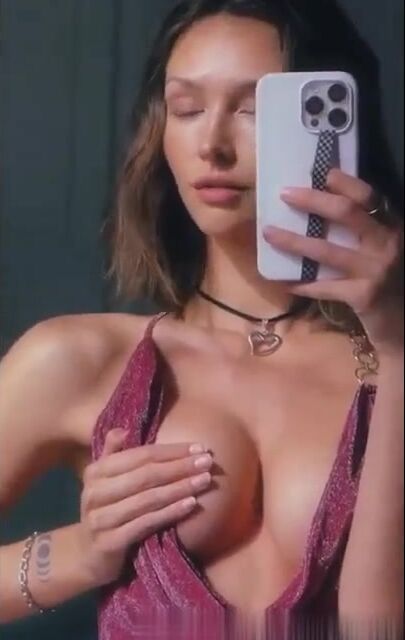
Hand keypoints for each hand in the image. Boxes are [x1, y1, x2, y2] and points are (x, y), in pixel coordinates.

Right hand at [79, 429, 212, 585]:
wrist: (87, 555)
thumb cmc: (106, 510)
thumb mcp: (106, 480)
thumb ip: (114, 453)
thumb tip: (123, 429)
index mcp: (96, 471)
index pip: (140, 455)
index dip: (171, 451)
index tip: (199, 446)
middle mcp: (95, 492)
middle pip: (146, 475)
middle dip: (180, 467)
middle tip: (208, 461)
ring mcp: (100, 518)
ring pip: (148, 499)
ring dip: (180, 488)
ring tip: (204, 480)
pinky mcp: (109, 543)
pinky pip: (146, 523)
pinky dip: (170, 513)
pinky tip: (191, 505)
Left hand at [263, 169, 403, 357]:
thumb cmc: (391, 283)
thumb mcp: (386, 250)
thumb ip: (366, 232)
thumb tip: (324, 206)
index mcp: (393, 227)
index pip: (369, 196)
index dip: (345, 182)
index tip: (321, 172)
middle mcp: (388, 244)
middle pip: (347, 213)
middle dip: (312, 200)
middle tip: (284, 194)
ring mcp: (376, 270)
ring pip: (326, 250)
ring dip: (293, 241)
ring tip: (269, 233)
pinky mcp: (363, 296)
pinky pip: (323, 287)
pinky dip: (301, 283)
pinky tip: (282, 280)